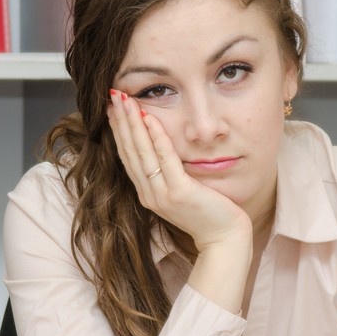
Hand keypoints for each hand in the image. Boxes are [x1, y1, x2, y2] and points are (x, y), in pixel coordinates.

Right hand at [107, 90, 250, 251]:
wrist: (224, 239)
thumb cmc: (209, 214)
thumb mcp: (182, 191)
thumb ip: (170, 174)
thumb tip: (164, 149)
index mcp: (148, 193)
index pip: (128, 156)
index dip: (119, 131)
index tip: (113, 108)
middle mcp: (150, 194)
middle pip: (129, 151)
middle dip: (120, 121)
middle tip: (113, 96)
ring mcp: (162, 195)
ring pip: (141, 153)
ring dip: (132, 123)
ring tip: (125, 100)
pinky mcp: (179, 193)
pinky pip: (165, 160)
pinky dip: (157, 137)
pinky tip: (150, 118)